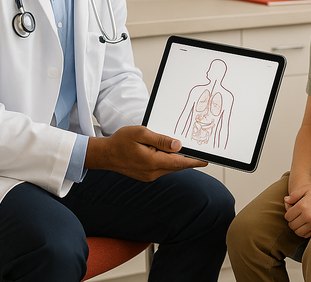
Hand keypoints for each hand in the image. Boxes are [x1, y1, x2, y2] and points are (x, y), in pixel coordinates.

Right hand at [85, 125, 206, 181]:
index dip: (194, 161)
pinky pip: (162, 169)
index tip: (206, 160)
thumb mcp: (141, 133)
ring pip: (170, 168)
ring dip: (178, 161)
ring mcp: (149, 176)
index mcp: (152, 162)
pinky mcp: (146, 176)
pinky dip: (168, 162)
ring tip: (186, 151)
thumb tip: (178, 145)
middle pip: (177, 166)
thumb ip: (161, 140)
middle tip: (200, 153)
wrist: (105, 155)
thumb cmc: (121, 141)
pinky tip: (169, 154)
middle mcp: (152, 172)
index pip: (179, 162)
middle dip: (189, 160)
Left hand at [283, 184, 310, 237]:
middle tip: (294, 216)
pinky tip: (304, 226)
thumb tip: (285, 200)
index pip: (288, 216)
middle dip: (291, 221)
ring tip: (298, 221)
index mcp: (302, 206)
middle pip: (292, 225)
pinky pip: (306, 235)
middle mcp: (307, 216)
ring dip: (296, 228)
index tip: (291, 211)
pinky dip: (303, 232)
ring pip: (298, 232)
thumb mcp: (305, 189)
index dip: (288, 214)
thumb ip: (294, 195)